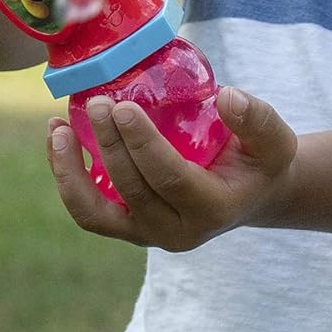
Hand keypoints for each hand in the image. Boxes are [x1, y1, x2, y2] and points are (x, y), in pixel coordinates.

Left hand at [46, 85, 297, 250]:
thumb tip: (226, 97)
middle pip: (131, 190)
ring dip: (70, 171)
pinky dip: (68, 178)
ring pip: (96, 214)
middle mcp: (176, 232)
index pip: (170, 179)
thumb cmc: (259, 160)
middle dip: (108, 145)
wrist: (250, 193)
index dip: (143, 145)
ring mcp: (147, 234)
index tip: (123, 107)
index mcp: (212, 209)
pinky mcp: (127, 227)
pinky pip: (89, 211)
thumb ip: (256, 118)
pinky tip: (59, 137)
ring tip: (57, 128)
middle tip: (97, 101)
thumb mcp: (274, 139)